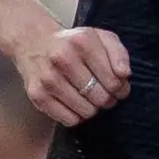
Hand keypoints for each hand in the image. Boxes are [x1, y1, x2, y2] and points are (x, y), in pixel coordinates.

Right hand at [15, 22, 132, 125]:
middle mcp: (62, 59)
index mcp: (82, 42)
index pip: (113, 80)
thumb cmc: (74, 44)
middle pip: (100, 97)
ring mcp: (48, 78)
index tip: (117, 87)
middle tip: (103, 94)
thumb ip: (118, 53)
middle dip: (107, 99)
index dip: (120, 88)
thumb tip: (124, 74)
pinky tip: (75, 104)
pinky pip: (69, 120)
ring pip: (86, 111)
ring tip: (89, 98)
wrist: (35, 43)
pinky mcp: (37, 95)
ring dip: (93, 108)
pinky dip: (76, 116)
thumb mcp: (101, 38)